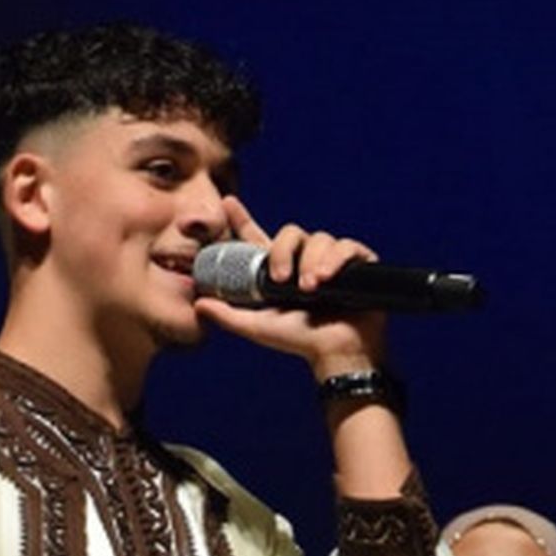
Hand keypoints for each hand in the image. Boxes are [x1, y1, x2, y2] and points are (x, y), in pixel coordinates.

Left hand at [194, 195, 389, 372]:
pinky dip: (335, 260)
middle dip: (284, 252)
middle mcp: (305, 260)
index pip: (258, 237)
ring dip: (311, 264)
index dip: (242, 219)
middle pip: (291, 232)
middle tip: (282, 280)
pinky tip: (328, 280)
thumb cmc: (300, 342)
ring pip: (319, 239)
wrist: (337, 352)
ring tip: (311, 290)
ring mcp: (331, 260)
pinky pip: (345, 246)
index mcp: (280, 269)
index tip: (227, 203)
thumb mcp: (258, 327)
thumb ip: (228, 315)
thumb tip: (198, 305)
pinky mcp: (357, 262)